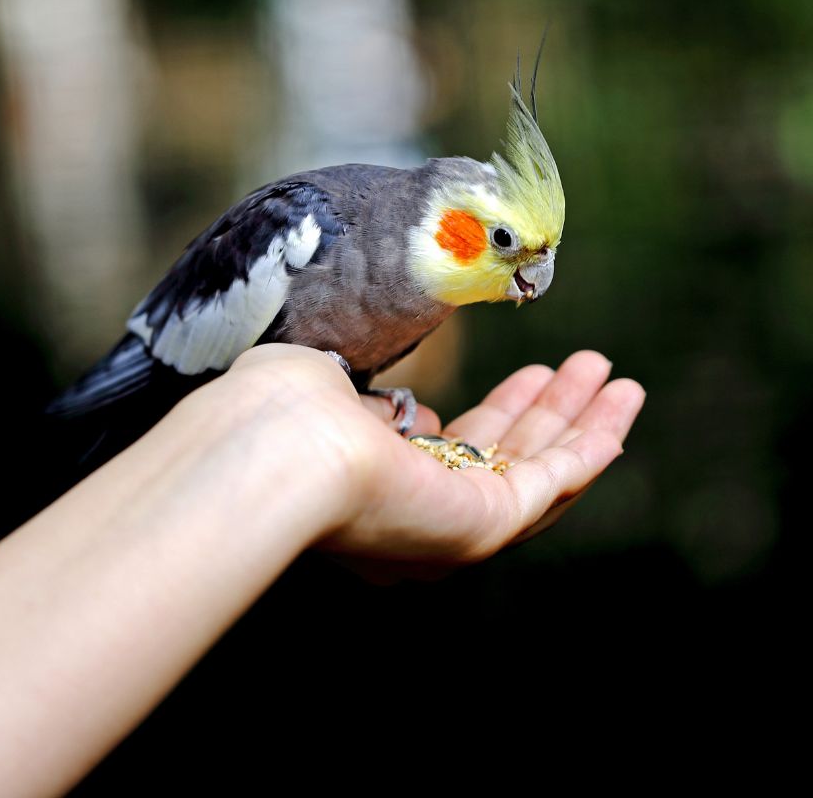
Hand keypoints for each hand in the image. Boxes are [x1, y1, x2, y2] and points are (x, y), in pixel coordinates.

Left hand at [223, 345, 644, 570]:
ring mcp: (451, 527)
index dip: (499, 417)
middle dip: (549, 413)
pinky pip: (550, 487)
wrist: (277, 446)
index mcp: (382, 486)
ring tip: (616, 379)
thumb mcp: (327, 391)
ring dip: (580, 424)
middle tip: (586, 369)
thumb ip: (372, 410)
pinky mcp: (481, 526)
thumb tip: (404, 415)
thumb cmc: (282, 410)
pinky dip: (589, 450)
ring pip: (535, 474)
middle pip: (505, 461)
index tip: (526, 380)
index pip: (455, 454)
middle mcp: (420, 517)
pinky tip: (619, 412)